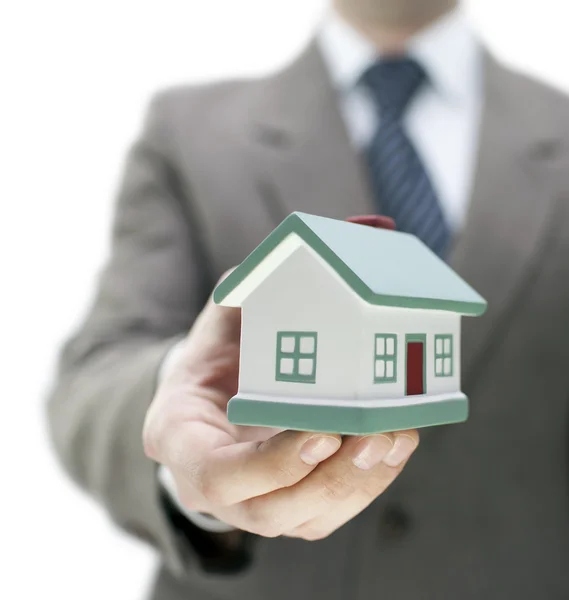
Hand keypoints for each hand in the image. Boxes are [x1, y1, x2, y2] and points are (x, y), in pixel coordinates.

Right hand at [143, 281, 418, 540]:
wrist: (209, 399)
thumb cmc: (216, 356)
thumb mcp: (222, 318)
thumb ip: (252, 289)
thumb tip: (323, 240)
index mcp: (179, 440)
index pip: (216, 475)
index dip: (270, 464)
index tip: (320, 432)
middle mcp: (210, 487)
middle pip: (269, 512)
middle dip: (329, 478)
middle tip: (375, 435)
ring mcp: (249, 506)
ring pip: (306, 519)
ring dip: (357, 483)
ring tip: (396, 437)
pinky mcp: (286, 508)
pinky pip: (327, 512)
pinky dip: (365, 484)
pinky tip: (393, 447)